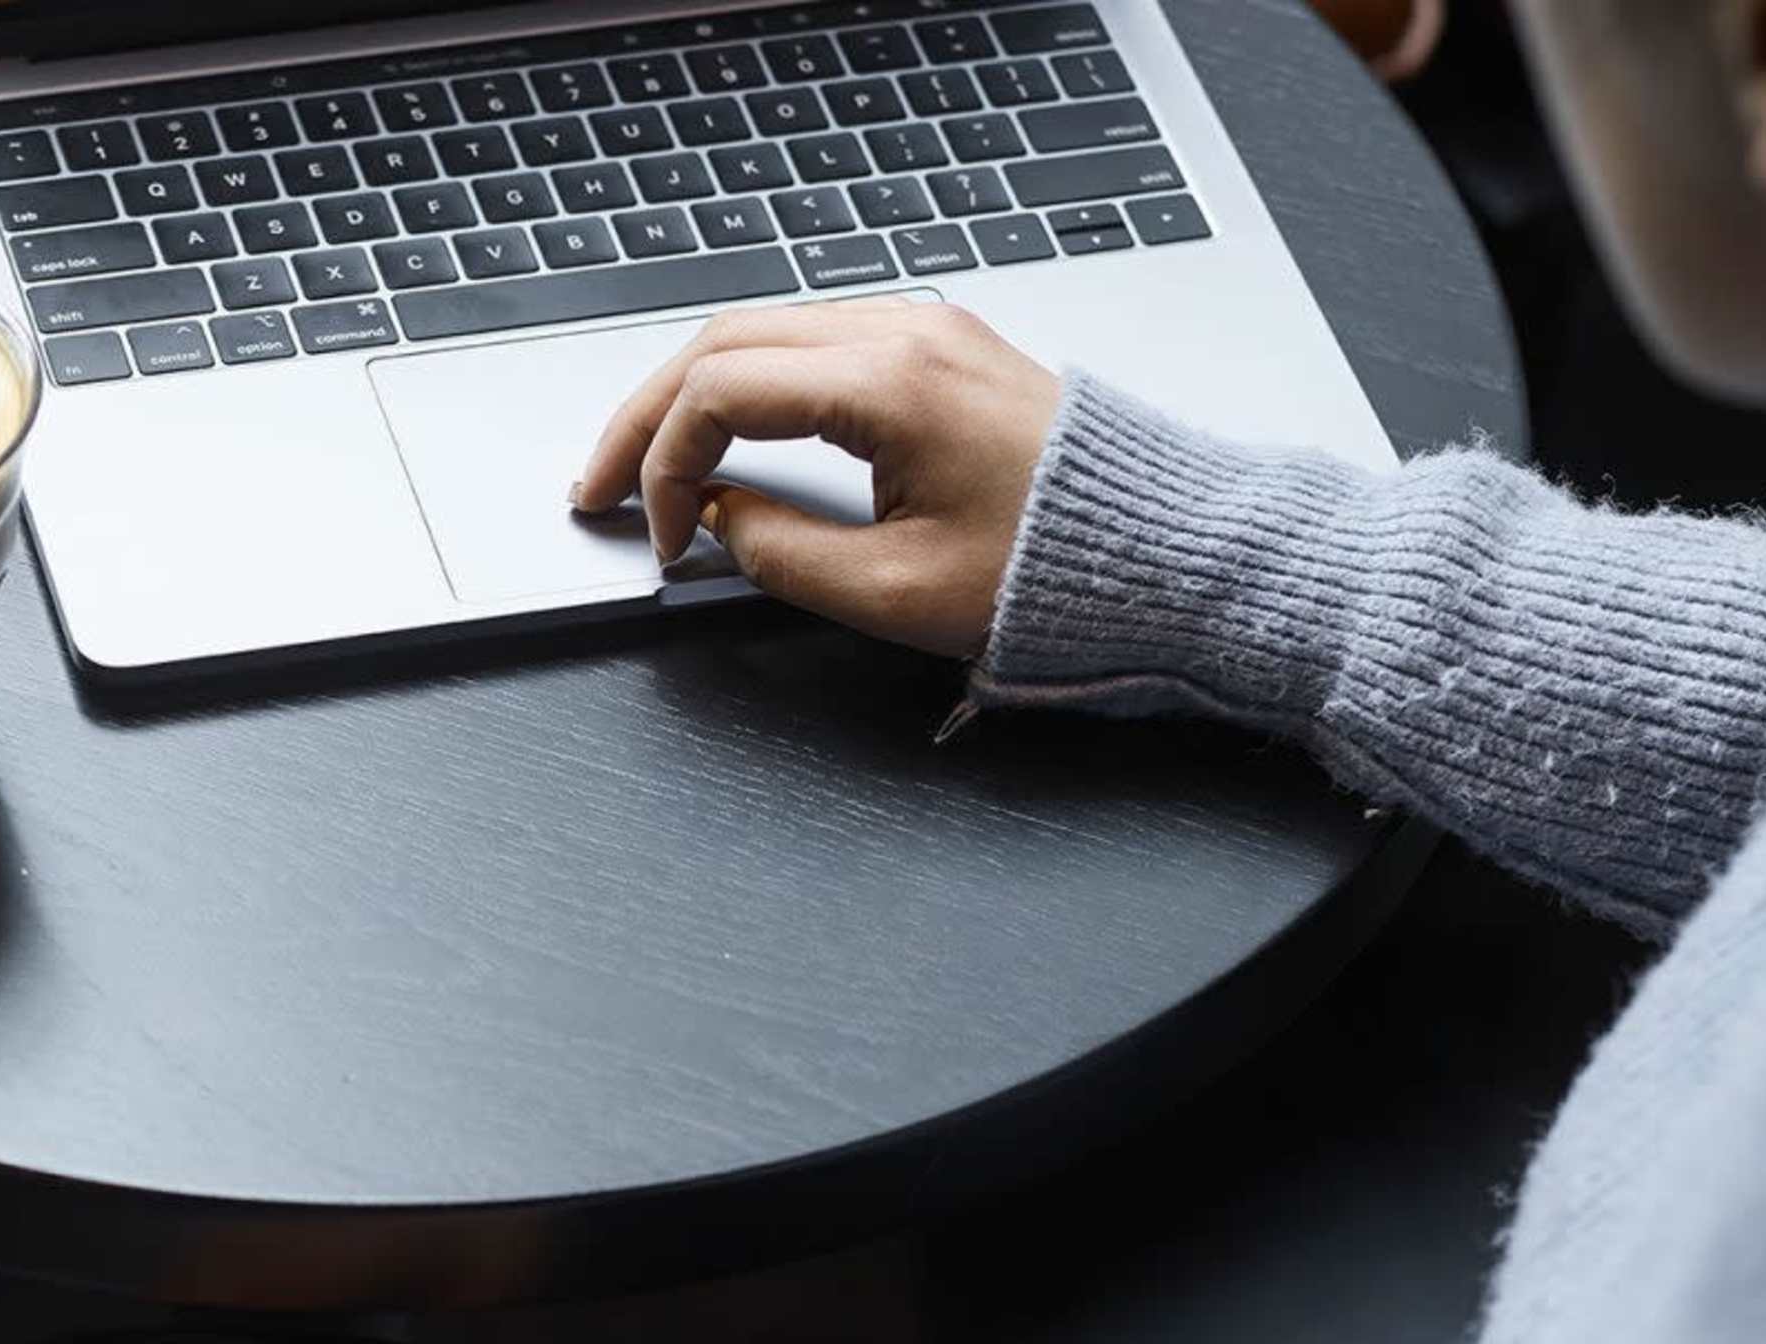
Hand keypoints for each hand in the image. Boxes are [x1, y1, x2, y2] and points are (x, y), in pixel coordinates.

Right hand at [571, 300, 1063, 659]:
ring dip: (691, 393)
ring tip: (648, 461)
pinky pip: (811, 342)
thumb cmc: (1062, 568)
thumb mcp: (895, 592)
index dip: (663, 466)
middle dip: (646, 416)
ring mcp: (922, 329)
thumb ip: (779, 555)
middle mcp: (903, 332)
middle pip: (723, 341)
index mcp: (890, 382)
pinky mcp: (936, 347)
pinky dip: (748, 384)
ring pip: (761, 331)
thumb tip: (717, 520)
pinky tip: (724, 433)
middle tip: (598, 484)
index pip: (720, 391)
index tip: (659, 534)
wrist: (1166, 549)